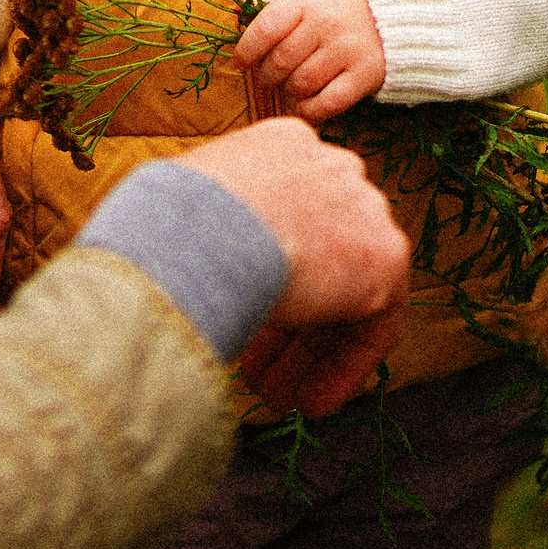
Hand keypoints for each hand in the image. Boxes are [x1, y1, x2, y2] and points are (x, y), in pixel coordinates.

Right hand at [174, 119, 407, 416]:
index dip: (259, 270)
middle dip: (287, 321)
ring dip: (309, 351)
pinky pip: (371, 322)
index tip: (242, 312)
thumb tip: (162, 255)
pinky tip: (309, 402)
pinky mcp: (385, 256)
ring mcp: (363, 208)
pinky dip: (342, 366)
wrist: (203, 231)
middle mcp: (330, 168)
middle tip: (257, 367)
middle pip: (319, 254)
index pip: (285, 215)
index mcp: (280, 146)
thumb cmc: (166, 219)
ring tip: (277, 397)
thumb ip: (192, 224)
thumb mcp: (171, 204)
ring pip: (344, 291)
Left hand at [234, 0, 387, 123]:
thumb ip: (280, 3)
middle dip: (267, 76)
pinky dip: (310, 111)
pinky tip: (306, 106)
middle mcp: (326, 25)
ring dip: (289, 92)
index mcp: (307, 1)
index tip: (242, 62)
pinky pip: (328, 103)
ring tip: (292, 87)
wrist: (398, 5)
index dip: (247, 50)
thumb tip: (245, 14)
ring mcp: (347, 50)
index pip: (265, 29)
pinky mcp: (366, 75)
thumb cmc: (342, 1)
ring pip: (301, 84)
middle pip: (280, 62)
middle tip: (270, 77)